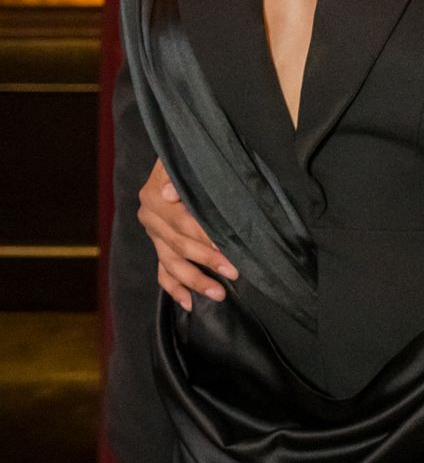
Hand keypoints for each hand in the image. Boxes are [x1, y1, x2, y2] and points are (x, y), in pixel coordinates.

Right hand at [139, 159, 237, 310]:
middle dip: (207, 260)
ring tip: (218, 294)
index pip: (181, 221)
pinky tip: (188, 303)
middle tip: (233, 272)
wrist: (181, 159)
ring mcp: (153, 234)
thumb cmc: (191, 160)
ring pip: (171, 263)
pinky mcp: (158, 246)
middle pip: (178, 244)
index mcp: (154, 195)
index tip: (225, 247)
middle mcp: (149, 216)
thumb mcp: (188, 160)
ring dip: (194, 280)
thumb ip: (180, 175)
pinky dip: (174, 288)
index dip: (204, 235)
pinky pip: (163, 272)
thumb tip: (170, 193)